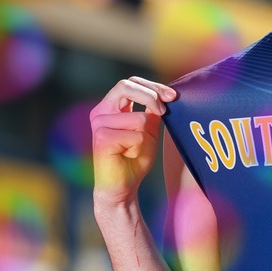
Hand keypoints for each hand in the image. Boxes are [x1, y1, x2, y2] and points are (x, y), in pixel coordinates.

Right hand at [90, 76, 176, 206]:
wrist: (122, 187)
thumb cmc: (134, 160)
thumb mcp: (147, 131)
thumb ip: (152, 111)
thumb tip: (165, 95)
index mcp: (110, 107)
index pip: (130, 83)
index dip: (153, 86)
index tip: (173, 96)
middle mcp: (100, 112)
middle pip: (126, 86)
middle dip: (151, 96)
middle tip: (164, 112)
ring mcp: (99, 123)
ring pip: (138, 117)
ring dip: (145, 136)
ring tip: (134, 149)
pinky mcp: (102, 137)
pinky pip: (135, 135)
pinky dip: (139, 147)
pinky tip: (128, 156)